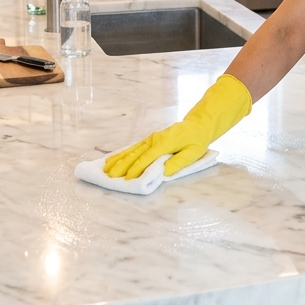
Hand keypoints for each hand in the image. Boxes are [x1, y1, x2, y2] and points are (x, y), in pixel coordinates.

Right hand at [104, 73, 251, 178]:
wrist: (198, 124)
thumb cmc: (197, 140)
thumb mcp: (193, 153)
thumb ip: (178, 162)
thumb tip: (163, 172)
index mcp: (164, 143)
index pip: (147, 158)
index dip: (136, 169)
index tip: (127, 180)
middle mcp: (154, 139)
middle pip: (135, 154)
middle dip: (122, 165)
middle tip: (109, 176)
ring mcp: (151, 138)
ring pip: (132, 150)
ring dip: (119, 159)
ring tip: (106, 168)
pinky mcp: (151, 139)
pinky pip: (135, 147)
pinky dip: (123, 153)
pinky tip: (115, 158)